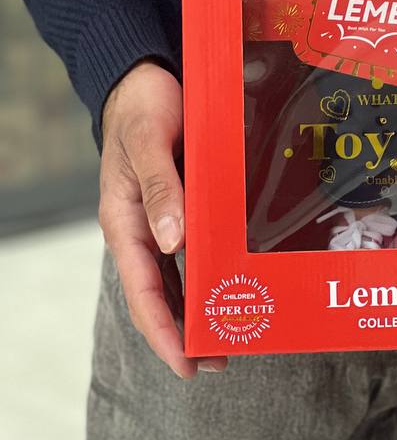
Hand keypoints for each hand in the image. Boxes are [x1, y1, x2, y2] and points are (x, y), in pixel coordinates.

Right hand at [99, 60, 227, 378]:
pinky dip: (206, 273)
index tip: (185, 363)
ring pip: (176, 277)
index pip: (142, 289)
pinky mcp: (179, 204)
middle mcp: (141, 227)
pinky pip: (191, 249)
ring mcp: (159, 218)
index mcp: (124, 219)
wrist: (143, 77)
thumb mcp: (148, 142)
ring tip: (229, 338)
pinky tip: (229, 284)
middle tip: (218, 363)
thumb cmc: (141, 107)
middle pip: (158, 294)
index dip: (164, 330)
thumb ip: (161, 188)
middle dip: (184, 333)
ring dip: (197, 309)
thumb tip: (172, 242)